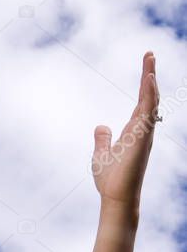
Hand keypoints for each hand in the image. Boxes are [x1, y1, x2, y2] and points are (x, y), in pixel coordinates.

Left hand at [92, 51, 159, 211]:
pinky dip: (149, 95)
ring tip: (149, 59)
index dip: (144, 85)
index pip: (141, 103)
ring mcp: (144, 134)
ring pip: (151, 101)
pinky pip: (148, 112)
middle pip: (149, 97)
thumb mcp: (101, 154)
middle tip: (149, 54)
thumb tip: (101, 126)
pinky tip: (148, 79)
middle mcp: (143, 130)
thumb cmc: (111, 180)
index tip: (146, 65)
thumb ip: (103, 139)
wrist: (115, 198)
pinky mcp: (142, 138)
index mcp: (134, 132)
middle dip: (149, 75)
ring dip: (150, 80)